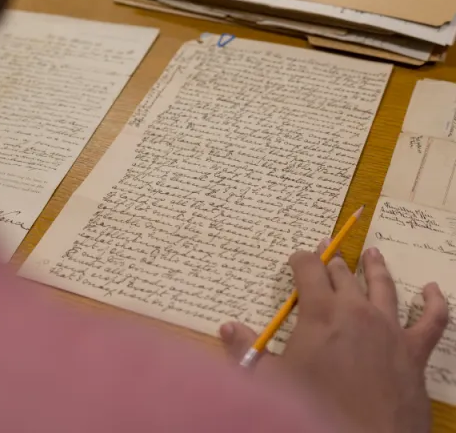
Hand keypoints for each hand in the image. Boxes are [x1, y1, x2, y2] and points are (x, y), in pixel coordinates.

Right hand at [220, 243, 447, 432]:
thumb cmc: (312, 409)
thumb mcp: (271, 381)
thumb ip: (245, 349)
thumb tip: (224, 327)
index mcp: (320, 312)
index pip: (308, 269)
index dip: (301, 259)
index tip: (296, 258)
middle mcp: (356, 310)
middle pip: (343, 275)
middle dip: (332, 262)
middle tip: (329, 250)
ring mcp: (388, 328)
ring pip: (383, 285)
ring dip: (376, 267)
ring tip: (372, 253)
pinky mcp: (414, 350)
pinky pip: (432, 320)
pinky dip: (435, 302)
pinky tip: (433, 289)